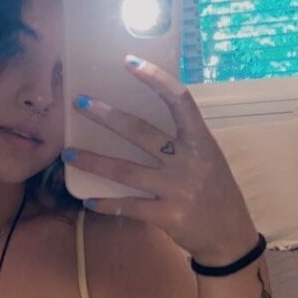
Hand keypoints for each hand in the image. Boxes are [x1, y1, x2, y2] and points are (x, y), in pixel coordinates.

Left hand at [64, 55, 258, 264]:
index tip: (129, 62)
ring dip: (94, 161)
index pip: (179, 100)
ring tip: (68, 154)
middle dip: (108, 116)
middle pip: (141, 132)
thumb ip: (182, 142)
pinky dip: (107, 204)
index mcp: (200, 141)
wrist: (229, 235)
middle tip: (80, 103)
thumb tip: (141, 124)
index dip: (155, 79)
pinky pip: (129, 207)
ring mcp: (177, 189)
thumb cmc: (215, 193)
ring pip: (126, 171)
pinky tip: (88, 201)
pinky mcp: (167, 215)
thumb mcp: (208, 159)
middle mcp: (188, 161)